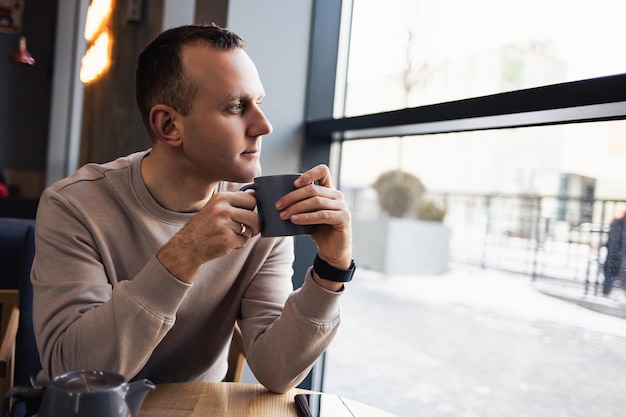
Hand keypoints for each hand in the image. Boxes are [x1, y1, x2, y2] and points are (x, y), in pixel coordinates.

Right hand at [156, 191, 259, 282]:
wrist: (187, 246)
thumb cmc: (205, 226)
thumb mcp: (216, 206)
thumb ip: (235, 201)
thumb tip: (255, 194)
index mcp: (221, 197)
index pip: (251, 198)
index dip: (253, 208)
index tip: (249, 213)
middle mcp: (222, 209)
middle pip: (254, 216)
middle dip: (254, 224)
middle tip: (246, 228)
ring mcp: (225, 225)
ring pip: (250, 229)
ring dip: (244, 235)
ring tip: (230, 234)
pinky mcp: (227, 240)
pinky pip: (244, 241)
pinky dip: (239, 244)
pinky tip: (226, 242)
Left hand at [274, 165, 352, 279]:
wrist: (332, 251)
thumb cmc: (319, 230)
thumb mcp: (308, 214)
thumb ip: (300, 204)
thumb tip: (277, 200)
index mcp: (329, 190)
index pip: (323, 171)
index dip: (308, 174)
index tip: (294, 184)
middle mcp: (337, 196)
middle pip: (313, 189)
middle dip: (292, 196)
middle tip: (278, 205)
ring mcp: (342, 207)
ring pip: (316, 201)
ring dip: (296, 207)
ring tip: (283, 215)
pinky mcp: (343, 218)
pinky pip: (322, 215)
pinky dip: (306, 217)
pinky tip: (294, 220)